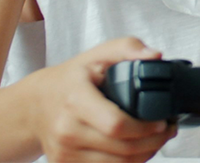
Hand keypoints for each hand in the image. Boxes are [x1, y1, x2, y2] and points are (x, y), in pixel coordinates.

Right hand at [26, 37, 177, 161]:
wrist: (35, 105)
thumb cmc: (67, 81)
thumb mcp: (95, 56)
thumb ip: (127, 48)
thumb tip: (154, 56)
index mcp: (75, 99)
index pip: (116, 125)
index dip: (145, 128)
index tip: (160, 122)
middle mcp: (67, 129)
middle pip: (123, 149)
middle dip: (153, 142)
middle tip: (165, 131)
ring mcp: (65, 151)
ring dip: (144, 155)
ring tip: (153, 140)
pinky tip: (132, 150)